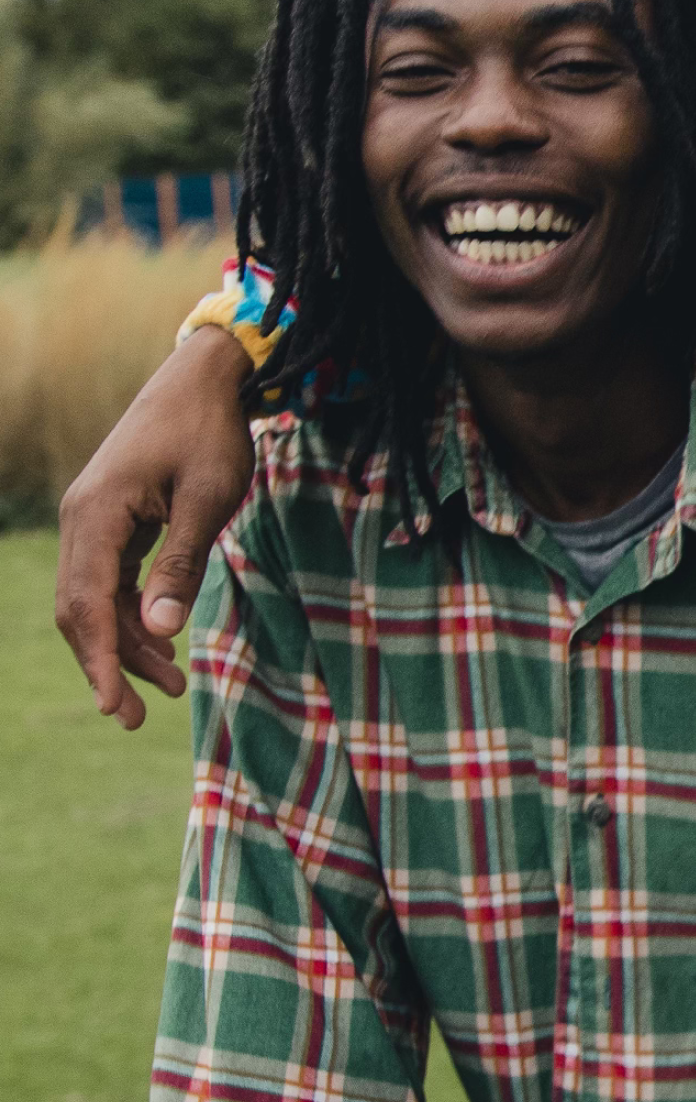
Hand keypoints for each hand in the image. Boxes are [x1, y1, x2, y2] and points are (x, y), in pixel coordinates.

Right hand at [55, 325, 254, 729]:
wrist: (203, 382)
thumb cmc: (210, 435)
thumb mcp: (207, 501)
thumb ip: (183, 564)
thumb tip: (160, 630)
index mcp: (96, 514)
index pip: (87, 603)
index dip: (98, 659)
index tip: (114, 707)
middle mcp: (83, 519)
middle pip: (79, 609)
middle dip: (104, 664)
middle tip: (134, 719)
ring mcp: (94, 520)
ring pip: (96, 599)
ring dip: (126, 644)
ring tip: (169, 686)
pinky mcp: (113, 522)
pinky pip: (112, 581)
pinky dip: (133, 615)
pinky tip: (162, 645)